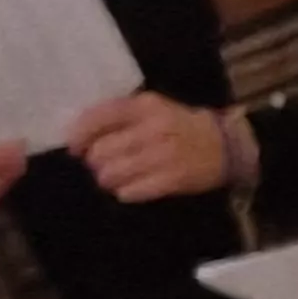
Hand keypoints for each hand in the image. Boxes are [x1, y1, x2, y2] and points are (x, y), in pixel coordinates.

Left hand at [64, 87, 244, 205]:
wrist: (223, 145)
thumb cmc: (178, 126)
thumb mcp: (151, 109)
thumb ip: (118, 116)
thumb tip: (79, 135)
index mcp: (144, 106)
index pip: (99, 117)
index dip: (79, 135)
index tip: (74, 147)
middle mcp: (153, 128)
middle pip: (101, 152)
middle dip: (95, 163)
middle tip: (101, 165)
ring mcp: (164, 155)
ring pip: (113, 174)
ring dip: (108, 180)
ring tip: (116, 178)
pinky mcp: (172, 179)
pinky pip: (132, 192)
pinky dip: (126, 192)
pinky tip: (132, 188)